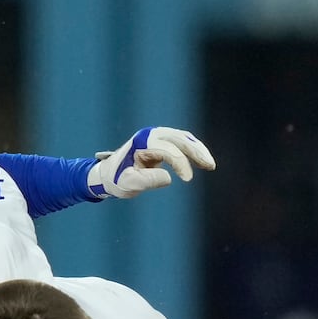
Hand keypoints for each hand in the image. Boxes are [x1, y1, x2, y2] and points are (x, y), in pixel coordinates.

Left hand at [89, 126, 215, 198]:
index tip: (187, 179)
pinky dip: (193, 148)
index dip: (180, 163)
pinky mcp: (161, 141)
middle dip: (196, 152)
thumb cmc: (116, 180)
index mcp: (141, 142)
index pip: (167, 150)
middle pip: (179, 139)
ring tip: (209, 165)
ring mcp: (155, 136)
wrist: (108, 174)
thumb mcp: (128, 184)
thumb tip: (168, 177)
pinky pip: (181, 141)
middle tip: (210, 166)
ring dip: (198, 149)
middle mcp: (149, 135)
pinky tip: (202, 160)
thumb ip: (146, 181)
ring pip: (183, 138)